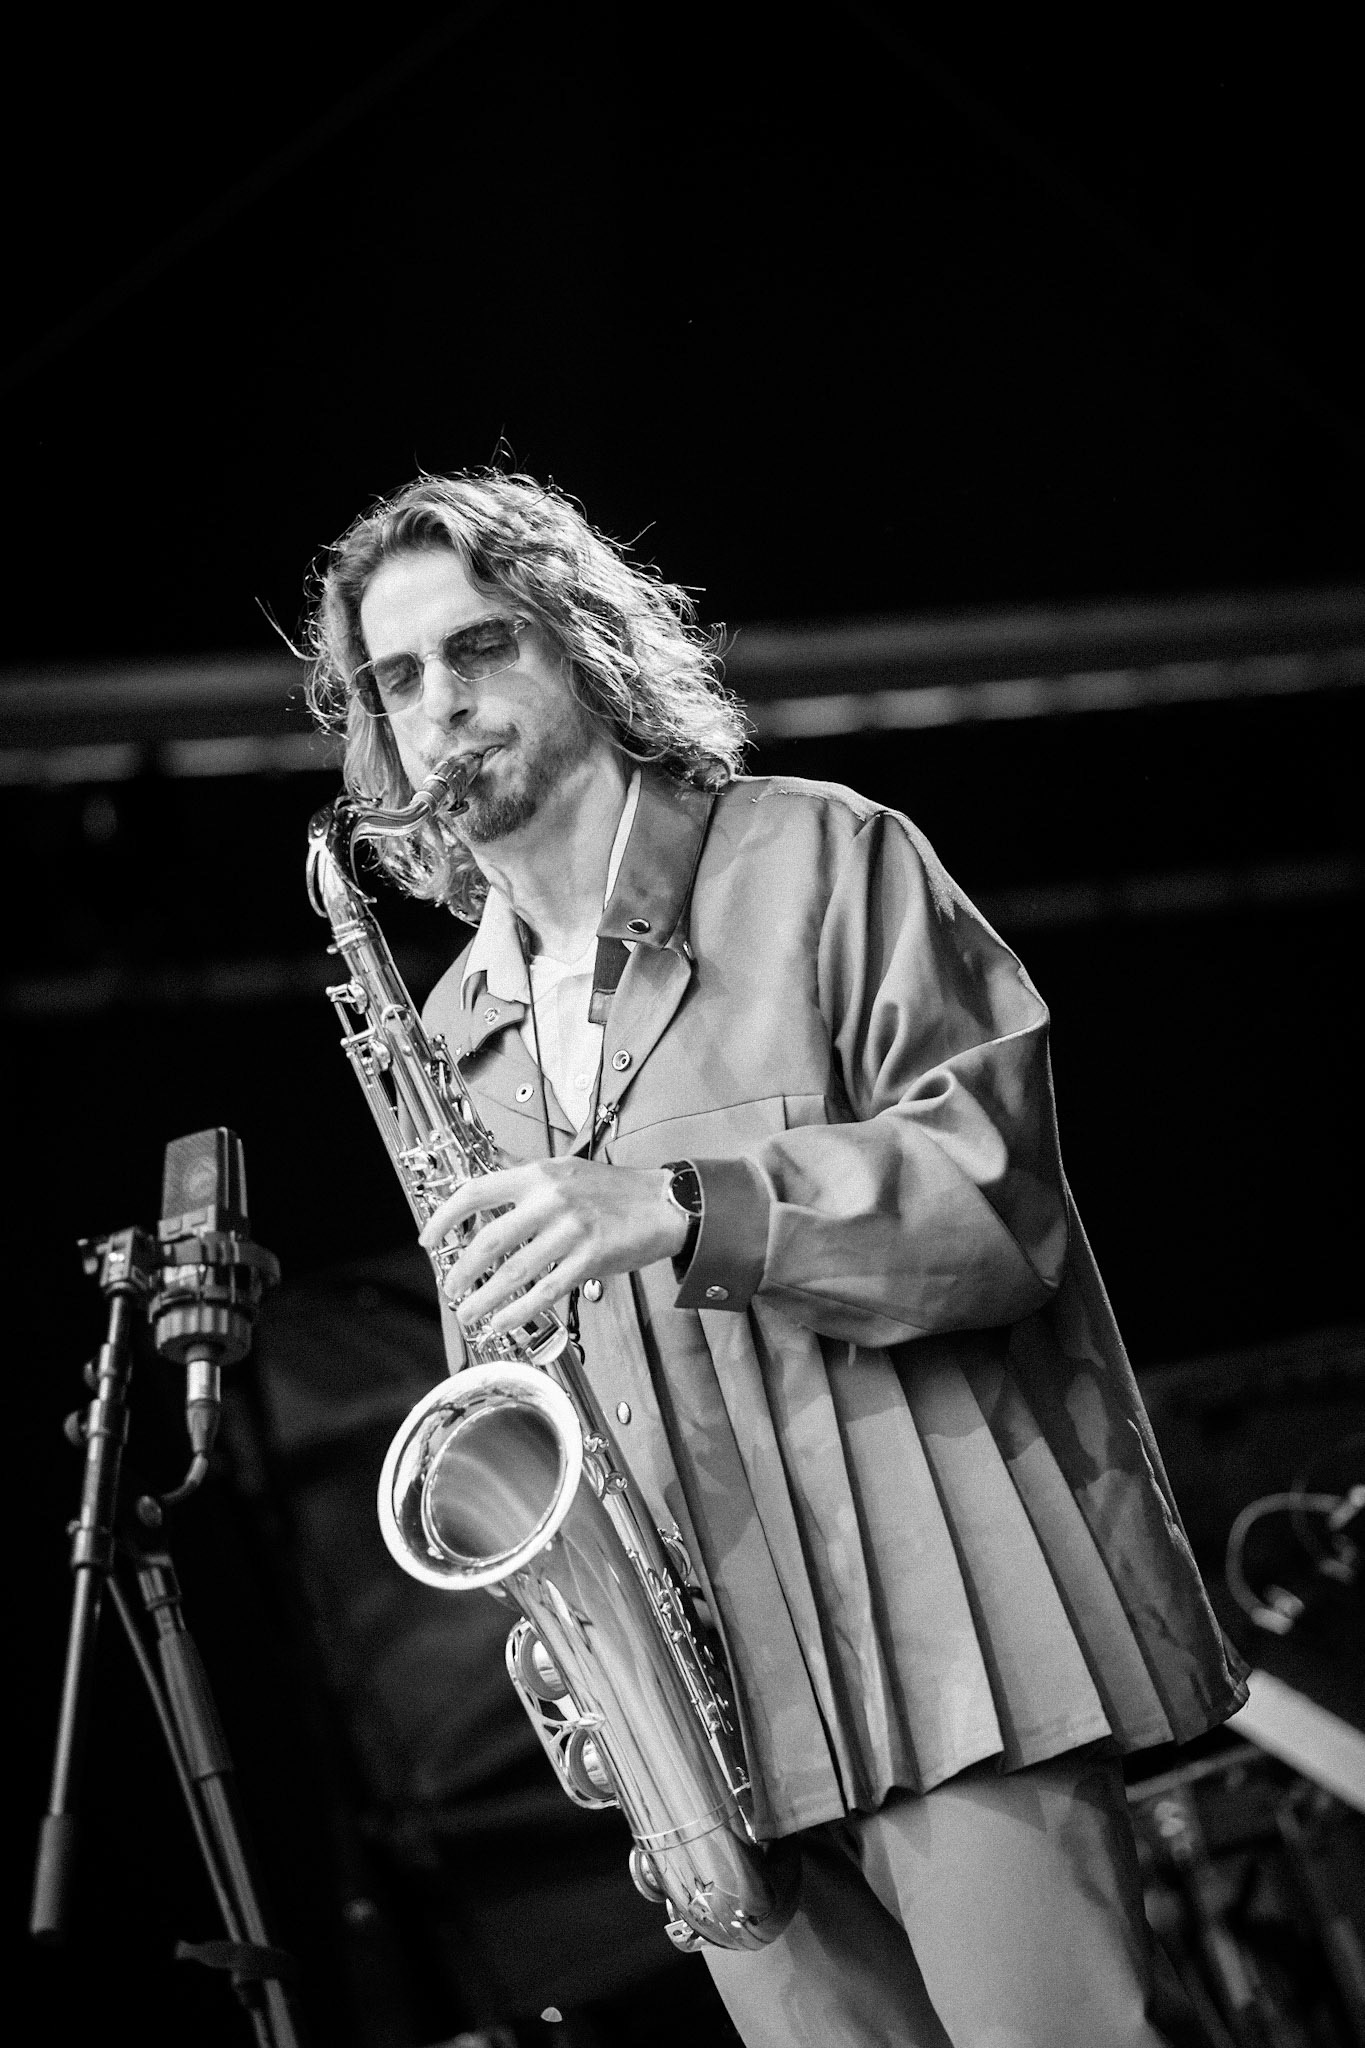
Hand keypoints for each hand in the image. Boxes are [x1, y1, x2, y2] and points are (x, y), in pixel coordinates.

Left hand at [418, 1158, 687, 1334]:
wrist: (663, 1203)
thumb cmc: (614, 1190)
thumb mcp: (564, 1172)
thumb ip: (526, 1185)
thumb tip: (484, 1202)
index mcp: (538, 1175)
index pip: (476, 1192)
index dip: (445, 1217)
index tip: (429, 1238)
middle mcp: (550, 1200)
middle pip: (489, 1239)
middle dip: (461, 1269)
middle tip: (450, 1286)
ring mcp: (570, 1231)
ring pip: (513, 1271)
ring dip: (484, 1297)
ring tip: (468, 1313)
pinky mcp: (589, 1258)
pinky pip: (546, 1290)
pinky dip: (519, 1311)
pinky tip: (503, 1322)